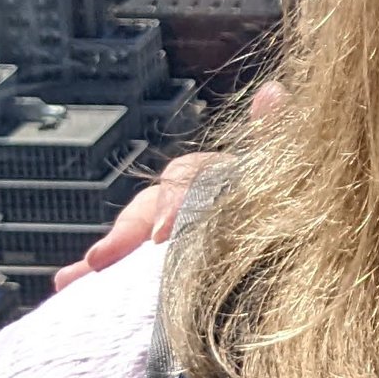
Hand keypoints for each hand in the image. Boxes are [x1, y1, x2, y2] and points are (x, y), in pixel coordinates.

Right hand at [49, 78, 282, 287]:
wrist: (311, 273)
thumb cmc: (300, 209)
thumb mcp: (294, 172)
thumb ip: (278, 138)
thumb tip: (272, 92)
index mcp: (222, 178)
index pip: (187, 177)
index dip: (171, 200)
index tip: (161, 237)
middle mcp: (194, 204)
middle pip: (149, 208)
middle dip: (125, 232)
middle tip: (103, 259)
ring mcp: (177, 240)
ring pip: (133, 239)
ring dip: (106, 252)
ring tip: (78, 275)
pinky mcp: (162, 274)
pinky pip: (126, 271)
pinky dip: (93, 277)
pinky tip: (67, 285)